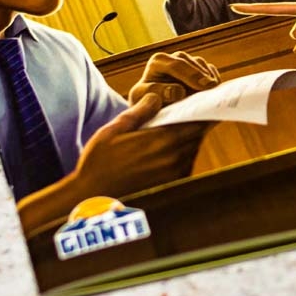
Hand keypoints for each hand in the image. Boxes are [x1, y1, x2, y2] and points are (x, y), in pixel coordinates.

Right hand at [16, 92, 209, 234]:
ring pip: (193, 150)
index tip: (203, 101)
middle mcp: (172, 158)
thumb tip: (157, 97)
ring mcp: (173, 175)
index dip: (201, 111)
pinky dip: (185, 155)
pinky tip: (172, 150)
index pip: (194, 122)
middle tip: (196, 110)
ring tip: (183, 127)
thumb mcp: (113, 130)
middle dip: (198, 122)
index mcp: (161, 140)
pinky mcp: (170, 186)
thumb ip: (139, 112)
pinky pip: (186, 166)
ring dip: (191, 138)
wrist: (93, 198)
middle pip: (197, 135)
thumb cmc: (98, 162)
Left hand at [128, 50, 219, 105]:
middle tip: (211, 88)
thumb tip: (178, 91)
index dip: (190, 75)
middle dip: (201, 76)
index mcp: (158, 61)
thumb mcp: (145, 99)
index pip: (176, 65)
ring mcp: (187, 62)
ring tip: (212, 92)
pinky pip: (209, 69)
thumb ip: (158, 93)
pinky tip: (214, 91)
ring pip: (200, 65)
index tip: (201, 87)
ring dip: (207, 78)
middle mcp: (173, 57)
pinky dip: (213, 78)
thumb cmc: (147, 102)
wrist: (153, 106)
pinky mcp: (198, 68)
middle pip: (190, 63)